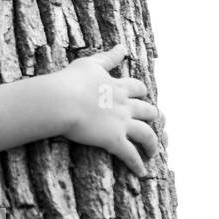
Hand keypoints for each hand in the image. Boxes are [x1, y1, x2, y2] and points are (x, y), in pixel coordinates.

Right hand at [53, 43, 160, 176]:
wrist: (61, 101)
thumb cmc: (69, 81)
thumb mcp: (89, 63)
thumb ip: (107, 57)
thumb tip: (122, 46)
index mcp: (117, 86)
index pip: (137, 88)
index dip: (141, 92)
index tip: (142, 94)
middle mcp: (124, 105)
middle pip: (148, 111)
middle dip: (153, 117)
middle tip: (157, 122)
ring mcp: (121, 123)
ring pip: (147, 135)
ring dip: (152, 144)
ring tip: (153, 153)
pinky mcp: (113, 140)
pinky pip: (130, 155)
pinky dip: (137, 165)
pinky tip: (141, 173)